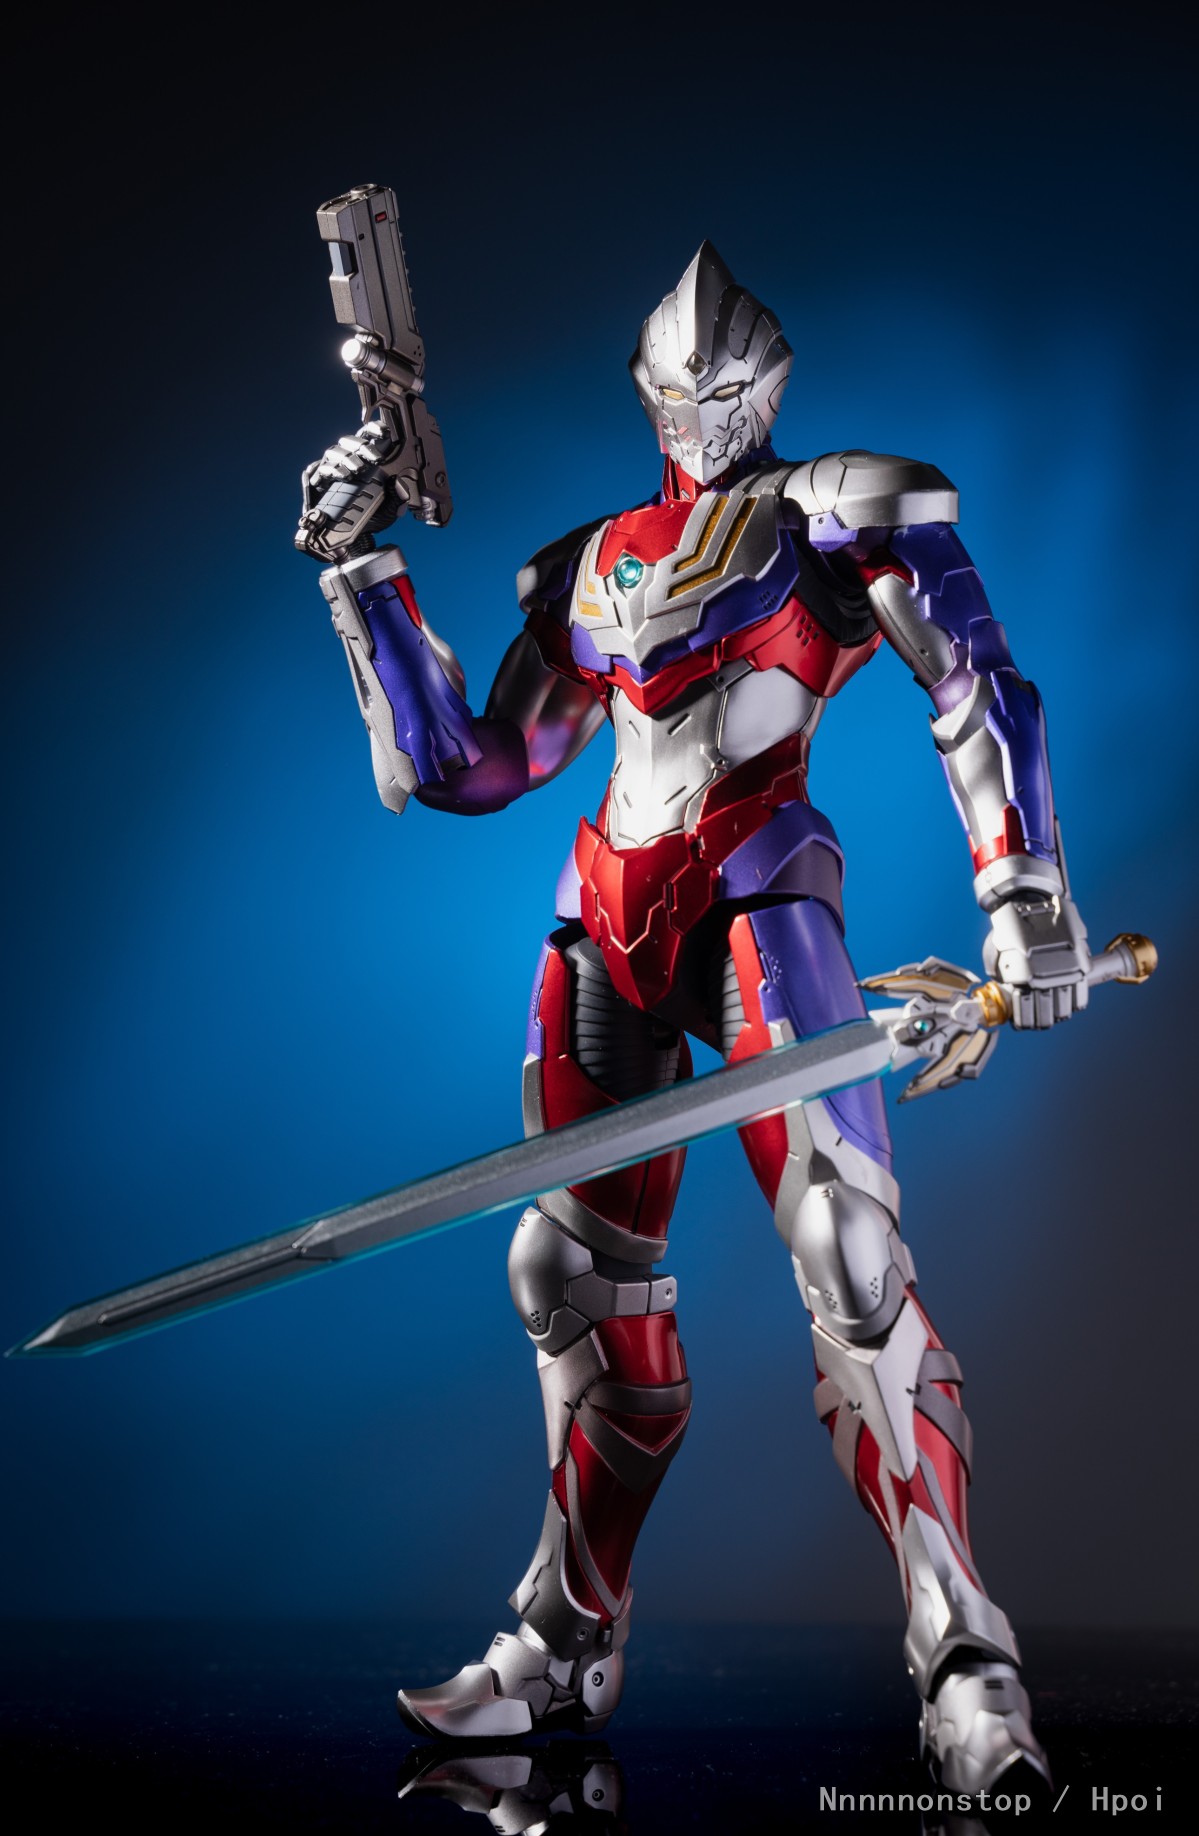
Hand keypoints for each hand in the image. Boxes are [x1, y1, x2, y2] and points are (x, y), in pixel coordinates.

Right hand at [296, 420, 404, 560]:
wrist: (354, 540)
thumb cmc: (372, 518)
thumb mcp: (390, 510)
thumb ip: (398, 498)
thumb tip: (400, 484)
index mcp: (365, 460)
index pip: (366, 437)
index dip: (373, 429)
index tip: (384, 431)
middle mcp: (346, 460)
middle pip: (348, 441)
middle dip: (362, 446)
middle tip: (375, 459)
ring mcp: (331, 469)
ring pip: (333, 452)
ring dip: (346, 458)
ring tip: (357, 470)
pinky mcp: (318, 482)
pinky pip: (319, 470)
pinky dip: (329, 470)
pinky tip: (341, 476)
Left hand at [983, 893, 1089, 1028]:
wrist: (1032, 902)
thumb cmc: (1011, 927)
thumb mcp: (998, 949)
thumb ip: (1001, 970)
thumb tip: (1001, 988)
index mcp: (1022, 972)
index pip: (1024, 1007)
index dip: (1023, 1020)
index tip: (1021, 1024)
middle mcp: (1045, 972)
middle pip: (1046, 1010)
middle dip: (1041, 1020)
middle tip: (1038, 1024)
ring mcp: (1064, 968)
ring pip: (1064, 1005)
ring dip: (1058, 1014)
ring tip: (1053, 1018)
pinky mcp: (1080, 962)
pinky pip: (1081, 991)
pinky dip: (1076, 1002)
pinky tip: (1071, 1008)